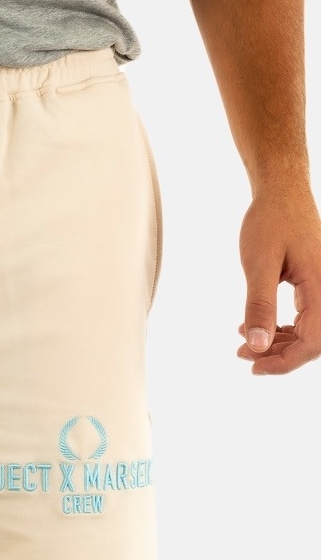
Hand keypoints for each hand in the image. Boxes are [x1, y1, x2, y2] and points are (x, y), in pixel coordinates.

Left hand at [237, 180, 320, 374]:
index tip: (255, 366)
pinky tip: (254, 327)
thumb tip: (256, 345)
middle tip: (244, 356)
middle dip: (279, 355)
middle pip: (312, 341)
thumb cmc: (272, 220)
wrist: (281, 193)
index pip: (314, 341)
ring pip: (308, 331)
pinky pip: (304, 318)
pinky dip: (280, 328)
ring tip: (244, 344)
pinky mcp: (314, 285)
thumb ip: (259, 305)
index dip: (285, 361)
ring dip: (277, 344)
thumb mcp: (259, 264)